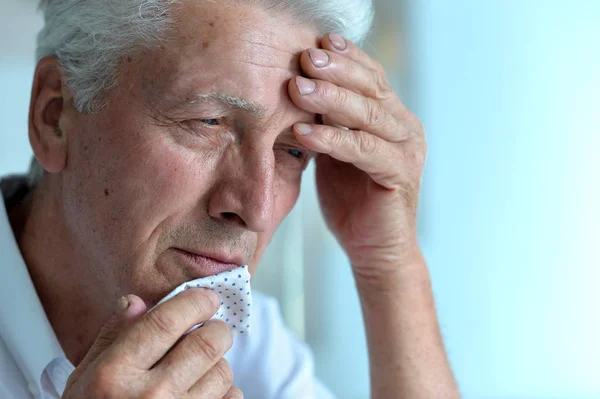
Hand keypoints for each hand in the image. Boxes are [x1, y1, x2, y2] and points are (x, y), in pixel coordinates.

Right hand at [62, 289, 242, 398]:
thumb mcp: (86, 379)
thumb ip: (112, 338)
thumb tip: (136, 302)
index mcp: (115, 374)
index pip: (167, 321)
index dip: (195, 301)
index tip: (207, 298)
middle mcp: (150, 396)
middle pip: (208, 342)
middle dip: (215, 330)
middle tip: (210, 331)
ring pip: (223, 371)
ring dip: (217, 364)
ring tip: (198, 372)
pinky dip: (225, 393)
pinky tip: (203, 396)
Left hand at [289, 33, 425, 280]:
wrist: (374, 249)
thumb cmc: (351, 199)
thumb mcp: (334, 152)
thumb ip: (326, 122)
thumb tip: (296, 88)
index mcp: (391, 117)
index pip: (371, 77)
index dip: (346, 58)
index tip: (317, 41)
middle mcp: (405, 128)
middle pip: (372, 89)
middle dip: (336, 71)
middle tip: (304, 58)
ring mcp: (407, 151)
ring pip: (369, 115)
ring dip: (332, 99)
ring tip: (298, 88)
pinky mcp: (400, 175)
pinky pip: (364, 150)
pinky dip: (333, 139)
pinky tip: (304, 132)